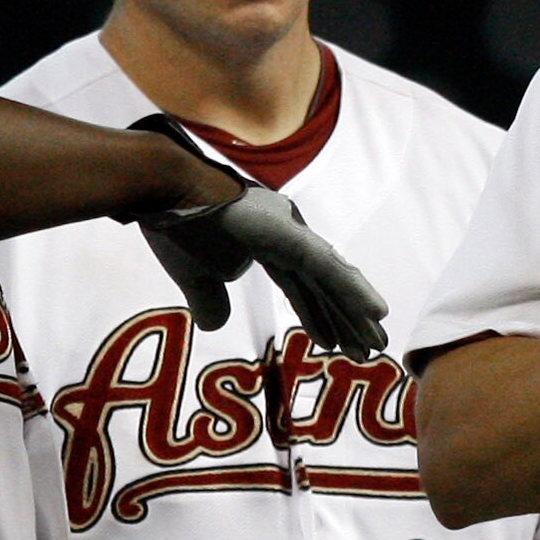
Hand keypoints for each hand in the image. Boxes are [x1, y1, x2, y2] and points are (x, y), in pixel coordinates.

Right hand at [128, 117, 388, 353]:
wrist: (161, 188)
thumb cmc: (175, 224)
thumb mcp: (193, 276)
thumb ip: (210, 300)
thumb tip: (215, 326)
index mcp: (267, 243)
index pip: (300, 287)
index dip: (318, 316)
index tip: (335, 346)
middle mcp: (286, 235)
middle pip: (321, 285)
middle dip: (344, 319)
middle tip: (368, 351)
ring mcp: (289, 231)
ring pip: (330, 278)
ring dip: (355, 311)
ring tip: (378, 340)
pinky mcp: (287, 233)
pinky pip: (325, 266)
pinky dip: (352, 289)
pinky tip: (375, 311)